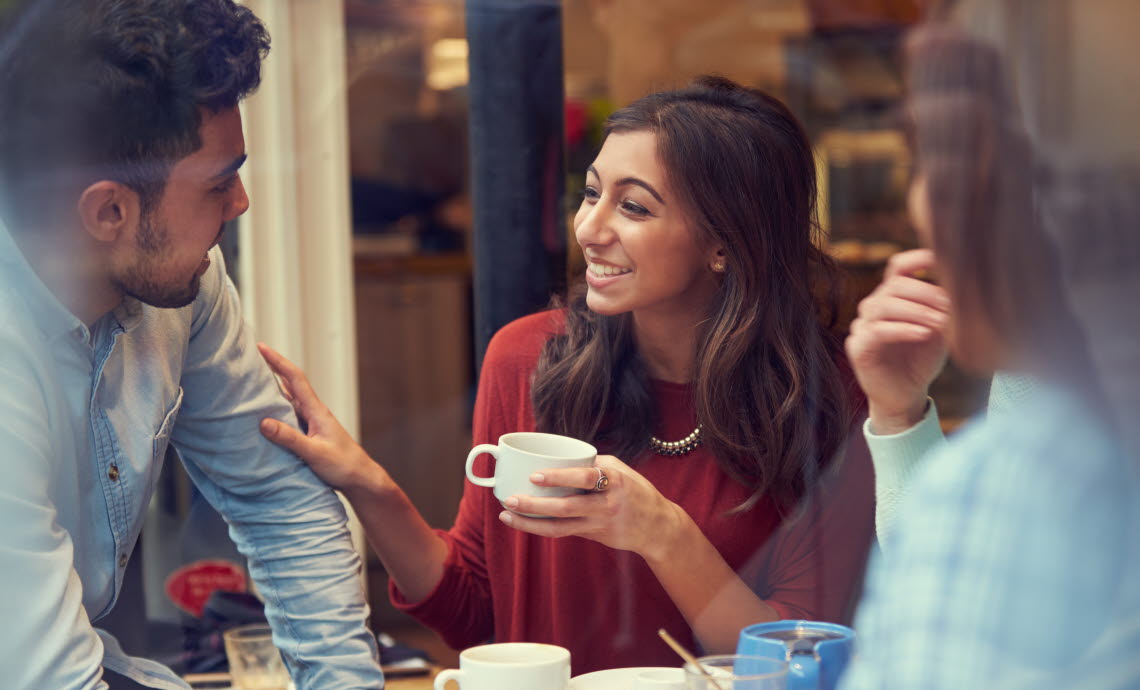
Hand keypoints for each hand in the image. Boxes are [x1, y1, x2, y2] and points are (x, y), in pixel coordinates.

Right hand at [257, 343, 383, 492]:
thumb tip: (264, 422)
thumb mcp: (315, 453)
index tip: (261, 347)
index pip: (295, 378)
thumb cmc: (343, 465)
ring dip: (272, 389)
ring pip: (289, 399)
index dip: (277, 361)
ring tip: (251, 381)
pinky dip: (276, 408)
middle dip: (271, 369)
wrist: (361, 478)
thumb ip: (290, 438)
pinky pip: (289, 415)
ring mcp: (312, 422)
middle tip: (250, 358)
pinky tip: (266, 412)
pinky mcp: (310, 433)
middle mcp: (314, 412)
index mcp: (316, 411)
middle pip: (290, 384)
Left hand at [498, 455, 685, 561]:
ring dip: (530, 523)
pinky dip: (542, 527)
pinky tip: (524, 522)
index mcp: (615, 482)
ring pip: (559, 528)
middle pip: (566, 508)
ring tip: (507, 515)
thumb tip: (561, 458)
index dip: (558, 477)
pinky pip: (564, 532)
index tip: (535, 476)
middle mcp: (607, 505)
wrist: (658, 528)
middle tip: (510, 499)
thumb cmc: (637, 492)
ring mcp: (599, 525)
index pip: (585, 478)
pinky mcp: (594, 537)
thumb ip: (594, 465)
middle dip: (534, 505)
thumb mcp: (621, 471)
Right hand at [846, 249, 949, 433]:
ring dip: (916, 311)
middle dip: (925, 293)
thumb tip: (961, 287)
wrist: (905, 396)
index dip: (918, 259)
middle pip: (894, 285)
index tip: (943, 260)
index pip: (898, 267)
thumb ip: (943, 309)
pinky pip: (879, 330)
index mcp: (892, 297)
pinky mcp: (858, 346)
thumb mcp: (939, 330)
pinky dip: (903, 329)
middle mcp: (874, 306)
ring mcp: (862, 325)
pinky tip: (923, 333)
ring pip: (884, 305)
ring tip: (940, 322)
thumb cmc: (922, 360)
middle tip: (950, 305)